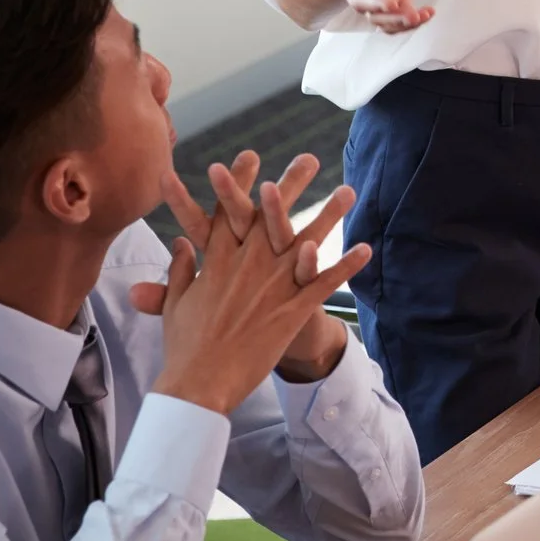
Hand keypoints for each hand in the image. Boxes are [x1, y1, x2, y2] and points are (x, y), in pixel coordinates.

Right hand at [139, 166, 368, 413]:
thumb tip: (180, 243)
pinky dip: (344, 265)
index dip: (239, 183)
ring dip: (329, 215)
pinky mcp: (290, 311)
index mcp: (216, 262)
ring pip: (305, 242)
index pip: (229, 213)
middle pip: (272, 216)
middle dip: (290, 185)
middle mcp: (247, 266)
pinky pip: (323, 284)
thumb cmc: (184, 347)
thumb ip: (177, 270)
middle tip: (308, 158)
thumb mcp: (175, 303)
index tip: (251, 155)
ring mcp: (271, 287)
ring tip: (348, 191)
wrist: (198, 385)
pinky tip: (365, 248)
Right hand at [322, 0, 431, 32]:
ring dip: (405, 24)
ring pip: (389, 21)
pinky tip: (429, 12)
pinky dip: (416, 16)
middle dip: (392, 20)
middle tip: (411, 16)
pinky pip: (404, 12)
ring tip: (423, 16)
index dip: (371, 3)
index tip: (389, 4)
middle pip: (373, 16)